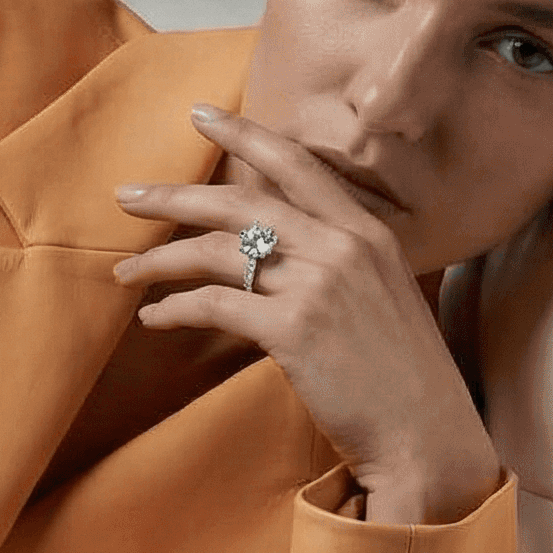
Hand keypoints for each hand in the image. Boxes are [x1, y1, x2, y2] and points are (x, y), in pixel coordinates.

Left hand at [110, 104, 500, 525]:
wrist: (428, 437)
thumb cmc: (402, 378)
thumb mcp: (385, 297)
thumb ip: (338, 263)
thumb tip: (280, 249)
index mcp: (367, 232)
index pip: (296, 165)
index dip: (245, 135)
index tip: (201, 115)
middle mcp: (343, 246)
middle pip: (241, 200)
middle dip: (175, 195)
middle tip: (126, 194)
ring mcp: (317, 284)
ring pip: (217, 251)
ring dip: (160, 258)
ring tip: (123, 270)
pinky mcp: (292, 328)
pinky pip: (212, 303)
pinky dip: (173, 309)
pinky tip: (152, 317)